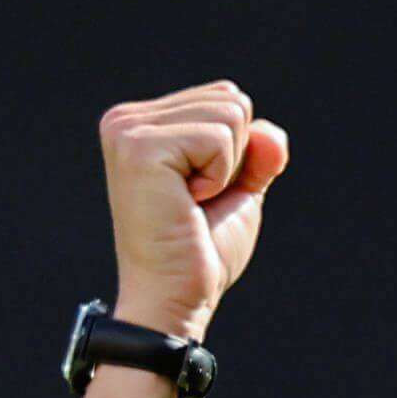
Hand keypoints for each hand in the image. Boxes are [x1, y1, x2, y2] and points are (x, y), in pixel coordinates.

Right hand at [97, 82, 287, 339]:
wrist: (176, 299)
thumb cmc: (200, 252)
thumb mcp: (239, 191)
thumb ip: (258, 152)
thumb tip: (271, 134)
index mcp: (142, 123)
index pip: (224, 98)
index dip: (234, 153)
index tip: (198, 194)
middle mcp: (126, 120)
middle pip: (229, 98)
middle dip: (233, 157)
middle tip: (195, 202)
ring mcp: (127, 130)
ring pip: (229, 114)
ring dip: (225, 169)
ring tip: (188, 203)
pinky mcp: (140, 147)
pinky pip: (219, 137)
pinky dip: (218, 177)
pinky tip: (185, 204)